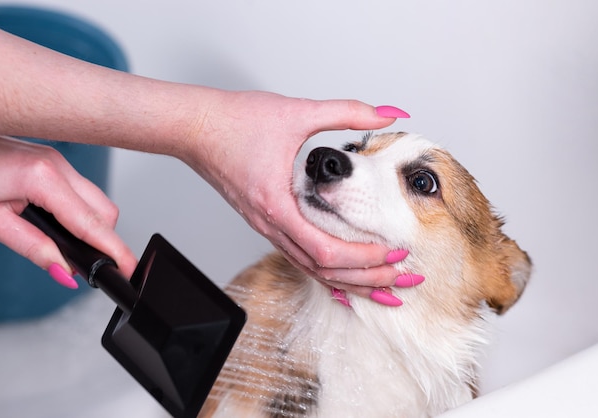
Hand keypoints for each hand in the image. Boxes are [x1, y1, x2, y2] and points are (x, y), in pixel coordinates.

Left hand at [0, 135, 136, 285]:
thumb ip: (33, 249)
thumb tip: (64, 272)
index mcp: (42, 178)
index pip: (91, 223)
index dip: (114, 250)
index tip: (129, 269)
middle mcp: (57, 164)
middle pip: (105, 211)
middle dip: (104, 239)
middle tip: (91, 265)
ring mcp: (57, 159)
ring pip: (97, 200)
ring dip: (91, 226)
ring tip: (69, 246)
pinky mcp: (53, 160)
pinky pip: (82, 190)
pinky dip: (80, 212)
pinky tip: (62, 224)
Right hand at [178, 91, 418, 300]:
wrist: (195, 127)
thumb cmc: (234, 122)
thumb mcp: (297, 113)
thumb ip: (347, 113)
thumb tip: (389, 112)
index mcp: (278, 206)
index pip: (327, 251)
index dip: (365, 259)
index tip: (396, 254)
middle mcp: (271, 224)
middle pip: (323, 270)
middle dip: (367, 279)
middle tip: (402, 281)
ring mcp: (266, 227)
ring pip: (311, 269)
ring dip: (348, 280)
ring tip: (382, 286)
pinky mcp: (266, 221)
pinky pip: (299, 256)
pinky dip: (325, 271)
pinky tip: (343, 277)